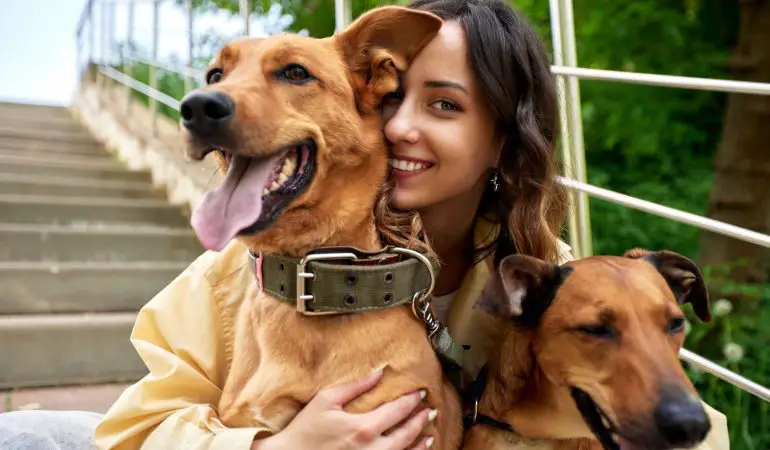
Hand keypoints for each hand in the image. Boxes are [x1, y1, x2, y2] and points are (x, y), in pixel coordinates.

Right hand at [251, 369, 435, 449]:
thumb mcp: (326, 400)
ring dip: (419, 444)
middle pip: (406, 435)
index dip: (411, 401)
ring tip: (429, 434)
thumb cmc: (305, 430)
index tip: (420, 393)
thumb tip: (378, 372)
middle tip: (431, 411)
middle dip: (420, 422)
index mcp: (362, 428)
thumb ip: (355, 385)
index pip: (396, 411)